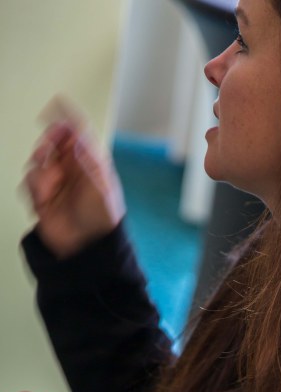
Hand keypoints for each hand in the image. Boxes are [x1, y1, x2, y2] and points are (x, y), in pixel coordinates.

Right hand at [22, 117, 125, 258]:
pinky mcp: (42, 197)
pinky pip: (29, 182)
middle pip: (52, 142)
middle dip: (47, 143)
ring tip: (49, 186)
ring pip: (38, 162)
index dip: (67, 117)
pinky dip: (33, 188)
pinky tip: (43, 198)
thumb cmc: (102, 221)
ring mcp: (56, 183)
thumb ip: (86, 160)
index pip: (78, 134)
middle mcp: (71, 170)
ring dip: (40, 171)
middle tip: (46, 151)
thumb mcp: (100, 187)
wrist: (86, 248)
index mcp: (90, 164)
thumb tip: (75, 136)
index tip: (57, 104)